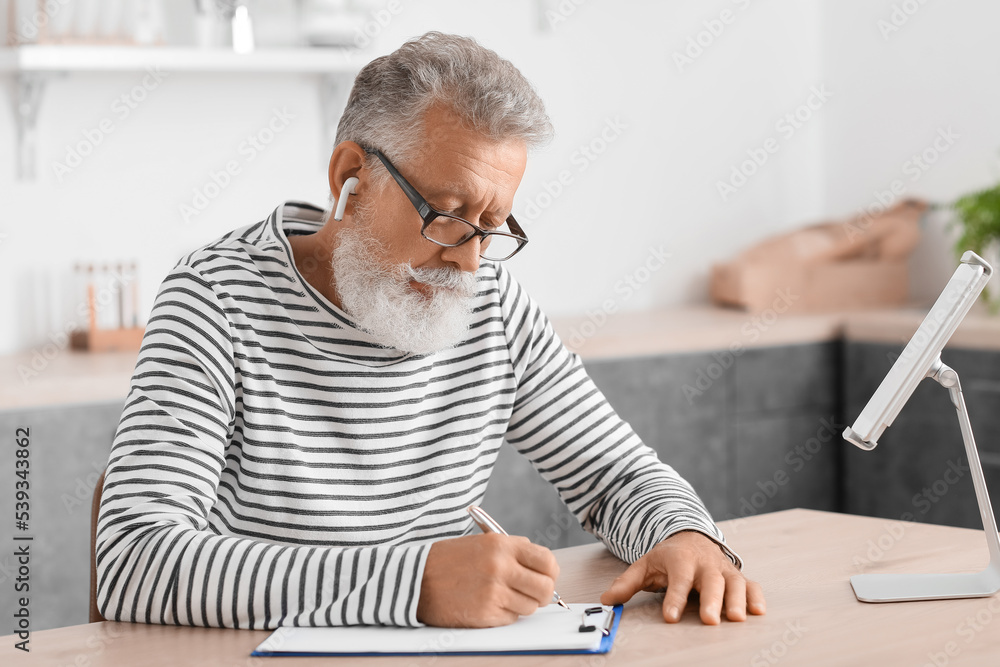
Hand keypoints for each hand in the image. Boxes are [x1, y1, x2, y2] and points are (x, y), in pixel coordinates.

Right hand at [417, 533, 559, 626]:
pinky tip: (487, 603)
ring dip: (521, 604)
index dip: (550, 572)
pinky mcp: (485, 613)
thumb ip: (513, 551)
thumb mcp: (483, 543)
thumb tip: (542, 566)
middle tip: (532, 593)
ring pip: (530, 606)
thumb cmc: (449, 560)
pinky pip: (511, 618)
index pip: (547, 561)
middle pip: (545, 588)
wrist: (416, 579)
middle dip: (542, 593)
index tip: (546, 576)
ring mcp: (494, 592)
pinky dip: (504, 614)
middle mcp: (501, 567)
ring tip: (502, 596)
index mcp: (502, 545)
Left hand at [600, 530, 765, 624]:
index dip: (674, 599)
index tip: (670, 618)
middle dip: (711, 600)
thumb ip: (627, 583)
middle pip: (710, 581)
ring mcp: (723, 569)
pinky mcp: (737, 576)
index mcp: (680, 560)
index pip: (678, 580)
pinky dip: (756, 596)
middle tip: (709, 620)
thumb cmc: (668, 557)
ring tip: (737, 618)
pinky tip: (758, 611)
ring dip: (737, 599)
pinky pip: (750, 584)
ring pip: (733, 582)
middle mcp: (704, 563)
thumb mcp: (645, 565)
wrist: (691, 538)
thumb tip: (607, 600)